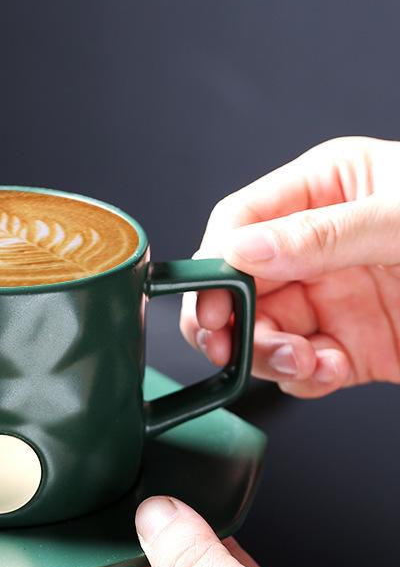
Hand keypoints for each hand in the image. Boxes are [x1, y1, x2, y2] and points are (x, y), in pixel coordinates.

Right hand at [180, 136, 399, 397]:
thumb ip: (324, 234)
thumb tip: (245, 250)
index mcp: (327, 189)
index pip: (242, 220)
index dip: (216, 262)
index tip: (212, 301)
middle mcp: (321, 244)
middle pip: (243, 283)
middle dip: (233, 319)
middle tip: (234, 346)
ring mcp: (335, 297)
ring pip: (266, 329)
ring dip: (268, 353)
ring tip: (299, 360)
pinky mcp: (355, 344)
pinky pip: (304, 364)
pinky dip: (303, 376)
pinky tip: (325, 370)